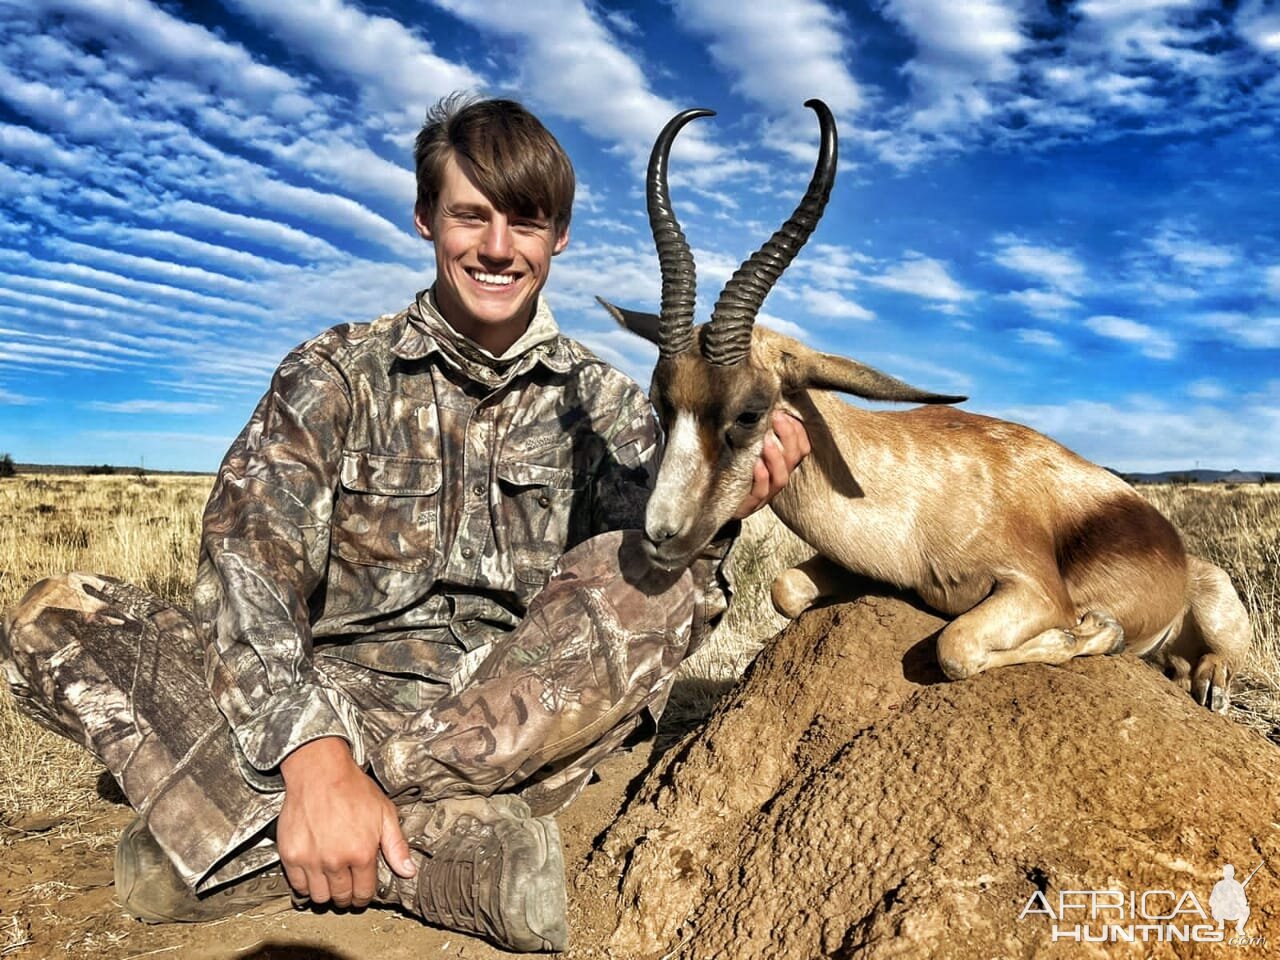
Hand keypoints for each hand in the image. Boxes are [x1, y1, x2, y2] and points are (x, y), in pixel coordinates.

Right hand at [277, 737, 416, 907]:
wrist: (320, 772)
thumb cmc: (352, 789)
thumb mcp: (384, 813)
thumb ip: (396, 846)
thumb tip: (408, 872)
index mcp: (361, 853)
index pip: (364, 892)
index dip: (365, 895)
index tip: (362, 892)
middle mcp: (335, 861)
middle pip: (341, 897)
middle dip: (347, 895)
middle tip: (347, 886)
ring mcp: (311, 860)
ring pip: (319, 896)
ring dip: (326, 892)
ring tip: (331, 880)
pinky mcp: (291, 855)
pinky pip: (297, 885)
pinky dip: (305, 885)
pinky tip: (313, 873)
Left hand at [733, 411, 809, 519]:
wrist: (710, 503)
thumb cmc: (729, 469)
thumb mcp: (743, 448)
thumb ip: (754, 432)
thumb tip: (759, 404)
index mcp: (780, 465)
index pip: (801, 448)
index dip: (798, 431)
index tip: (784, 413)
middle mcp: (777, 479)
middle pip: (794, 459)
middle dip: (788, 437)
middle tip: (777, 417)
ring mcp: (765, 494)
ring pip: (781, 478)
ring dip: (776, 457)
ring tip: (767, 440)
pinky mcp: (748, 505)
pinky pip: (760, 493)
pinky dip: (761, 478)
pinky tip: (756, 464)